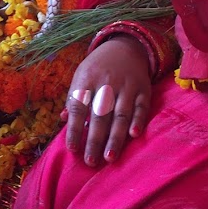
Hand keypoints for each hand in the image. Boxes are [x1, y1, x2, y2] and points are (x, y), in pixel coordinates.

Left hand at [63, 36, 151, 166]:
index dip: (75, 129)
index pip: (79, 107)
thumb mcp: (81, 76)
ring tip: (109, 158)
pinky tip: (134, 135)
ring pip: (121, 114)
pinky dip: (138, 121)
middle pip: (100, 115)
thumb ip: (73, 98)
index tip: (72, 149)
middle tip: (90, 162)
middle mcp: (106, 83)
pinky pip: (141, 107)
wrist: (125, 46)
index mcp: (87, 80)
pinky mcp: (143, 89)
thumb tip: (64, 119)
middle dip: (95, 140)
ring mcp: (126, 86)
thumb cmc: (98, 68)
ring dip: (115, 137)